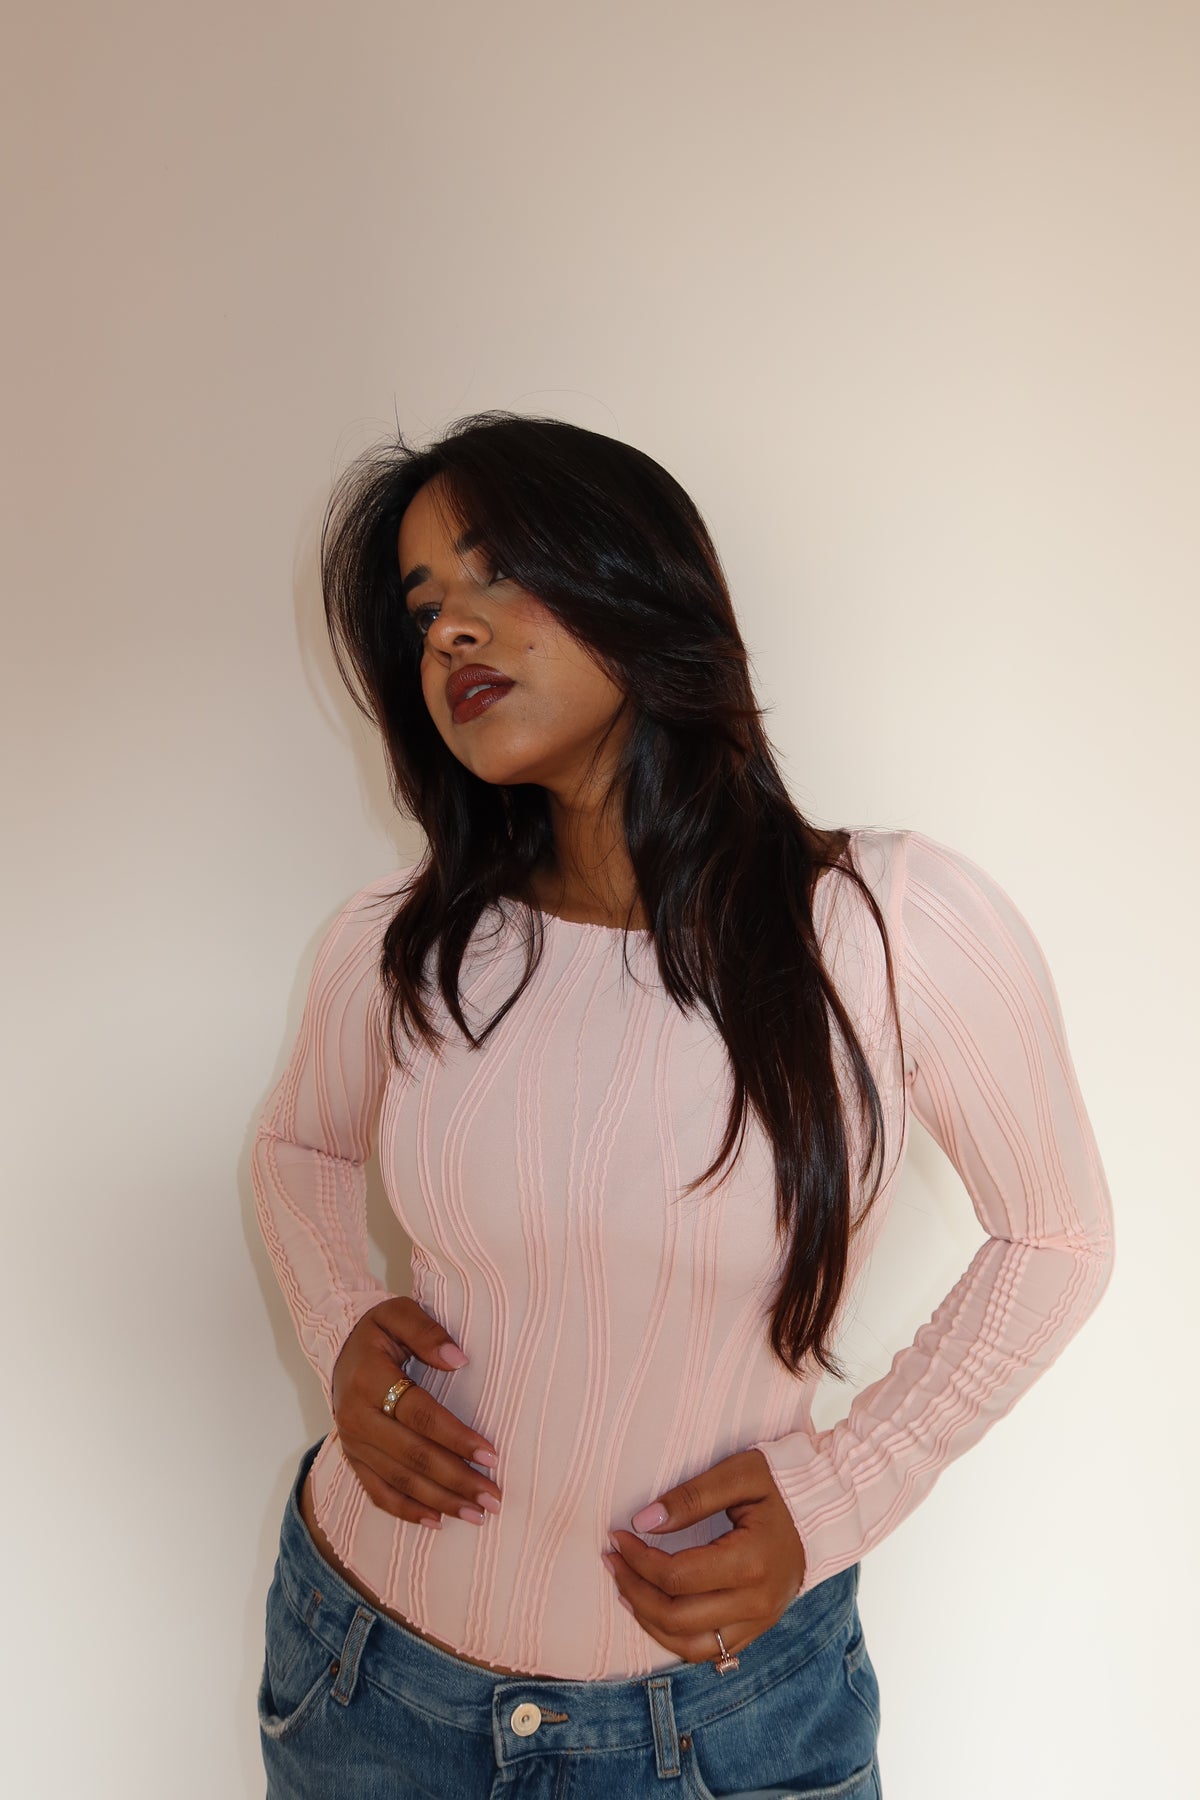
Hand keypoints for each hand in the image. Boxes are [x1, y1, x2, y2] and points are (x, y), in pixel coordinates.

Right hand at [330, 1297, 501, 1529]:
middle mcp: (357, 1418)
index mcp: (370, 1380)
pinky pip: (379, 1493)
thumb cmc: (380, 1329)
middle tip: (494, 1497)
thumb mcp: (398, 1313)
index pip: (420, 1416)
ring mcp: (353, 1444)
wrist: (338, 1347)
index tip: (491, 1454)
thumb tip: (460, 1359)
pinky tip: (437, 1522)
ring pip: (400, 1481)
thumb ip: (427, 1331)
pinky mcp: (354, 1459)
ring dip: (441, 1501)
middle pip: (413, 1457)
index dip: (456, 1437)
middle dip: (457, 1480)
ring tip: (478, 1515)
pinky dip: (407, 1511)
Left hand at [603, 1449, 805, 1662]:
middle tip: (613, 1560)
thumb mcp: (738, 1474)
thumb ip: (691, 1496)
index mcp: (751, 1562)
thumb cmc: (781, 1485)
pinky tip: (654, 1610)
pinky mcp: (757, 1629)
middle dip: (633, 1588)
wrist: (827, 1510)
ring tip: (625, 1587)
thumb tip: (642, 1521)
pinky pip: (707, 1651)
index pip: (676, 1576)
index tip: (618, 1535)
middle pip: (675, 1616)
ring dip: (648, 1619)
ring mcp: (758, 1622)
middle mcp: (756, 1602)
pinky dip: (674, 1636)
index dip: (638, 1559)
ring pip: (687, 1644)